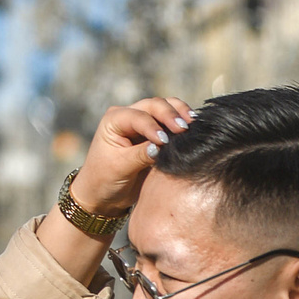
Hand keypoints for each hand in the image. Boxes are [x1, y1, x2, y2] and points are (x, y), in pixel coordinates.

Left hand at [75, 97, 194, 216]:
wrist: (104, 192)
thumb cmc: (105, 179)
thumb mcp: (120, 168)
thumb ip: (140, 155)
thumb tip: (161, 147)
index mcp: (114, 120)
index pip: (138, 117)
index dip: (153, 126)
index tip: (165, 142)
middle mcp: (129, 115)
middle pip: (154, 105)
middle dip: (170, 115)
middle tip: (185, 129)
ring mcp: (143, 122)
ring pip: (165, 107)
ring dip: (179, 114)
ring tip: (193, 125)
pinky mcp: (156, 131)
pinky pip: (171, 121)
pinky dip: (182, 122)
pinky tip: (194, 129)